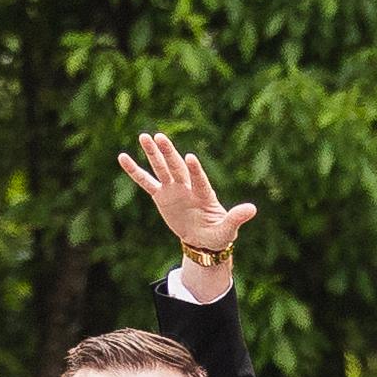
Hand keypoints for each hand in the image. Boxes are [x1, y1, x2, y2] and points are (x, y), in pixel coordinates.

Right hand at [120, 133, 256, 276]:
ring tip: (143, 136)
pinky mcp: (161, 196)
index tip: (191, 157)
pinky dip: (135, 171)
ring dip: (153, 154)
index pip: (199, 180)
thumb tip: (252, 209)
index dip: (195, 170)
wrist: (203, 240)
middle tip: (160, 136)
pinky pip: (146, 182)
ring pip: (161, 169)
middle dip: (169, 154)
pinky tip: (123, 157)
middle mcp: (188, 188)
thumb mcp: (228, 229)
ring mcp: (173, 190)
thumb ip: (236, 218)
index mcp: (204, 195)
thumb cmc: (218, 234)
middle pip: (177, 168)